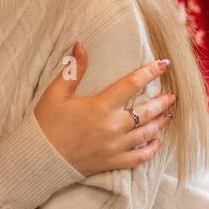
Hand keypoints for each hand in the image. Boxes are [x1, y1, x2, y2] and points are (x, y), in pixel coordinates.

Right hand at [34, 42, 176, 176]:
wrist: (37, 158)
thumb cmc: (46, 124)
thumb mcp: (56, 93)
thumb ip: (74, 69)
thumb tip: (81, 45)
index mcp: (100, 106)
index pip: (132, 84)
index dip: (150, 72)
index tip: (163, 65)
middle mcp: (112, 126)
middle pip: (146, 111)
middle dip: (162, 102)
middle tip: (171, 95)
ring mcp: (114, 147)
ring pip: (146, 133)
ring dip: (160, 123)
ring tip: (167, 115)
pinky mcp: (111, 163)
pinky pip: (139, 158)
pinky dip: (151, 150)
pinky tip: (157, 142)